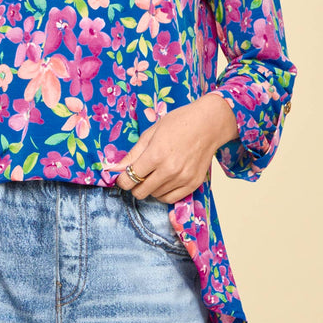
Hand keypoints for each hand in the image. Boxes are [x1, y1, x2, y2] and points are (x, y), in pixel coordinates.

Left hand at [110, 93, 237, 203]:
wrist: (208, 124)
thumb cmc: (179, 123)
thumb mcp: (151, 133)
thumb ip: (133, 154)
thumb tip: (113, 168)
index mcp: (155, 155)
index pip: (129, 179)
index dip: (122, 179)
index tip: (123, 176)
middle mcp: (169, 170)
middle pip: (140, 191)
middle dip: (135, 185)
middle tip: (139, 174)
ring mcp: (182, 179)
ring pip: (155, 196)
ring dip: (150, 188)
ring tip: (155, 173)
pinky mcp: (193, 184)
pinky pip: (171, 199)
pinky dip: (163, 193)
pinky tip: (164, 182)